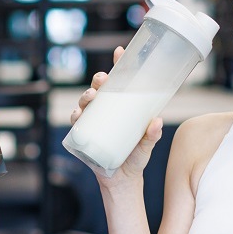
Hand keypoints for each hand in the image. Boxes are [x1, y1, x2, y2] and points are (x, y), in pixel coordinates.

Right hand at [69, 47, 162, 182]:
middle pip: (99, 89)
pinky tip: (78, 115)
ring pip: (85, 103)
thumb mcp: (147, 146)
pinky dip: (75, 117)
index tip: (120, 52)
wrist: (122, 181)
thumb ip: (152, 135)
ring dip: (86, 96)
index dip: (118, 66)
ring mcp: (93, 122)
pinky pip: (76, 124)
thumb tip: (157, 121)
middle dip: (99, 80)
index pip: (119, 83)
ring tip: (91, 96)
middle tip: (102, 80)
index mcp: (121, 108)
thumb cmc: (136, 158)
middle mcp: (105, 111)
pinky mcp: (83, 136)